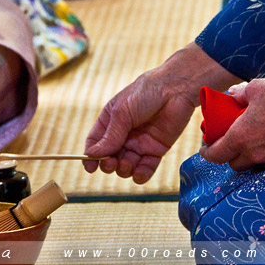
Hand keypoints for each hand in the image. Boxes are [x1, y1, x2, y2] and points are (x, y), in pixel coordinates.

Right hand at [83, 69, 198, 183]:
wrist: (175, 90)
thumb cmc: (145, 93)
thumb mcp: (122, 113)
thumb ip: (110, 136)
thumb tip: (92, 155)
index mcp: (111, 121)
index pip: (96, 142)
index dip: (91, 156)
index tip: (89, 167)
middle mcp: (123, 134)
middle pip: (110, 157)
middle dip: (108, 164)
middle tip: (111, 163)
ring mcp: (139, 143)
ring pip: (126, 166)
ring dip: (124, 170)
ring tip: (127, 163)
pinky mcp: (156, 150)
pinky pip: (146, 168)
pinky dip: (141, 175)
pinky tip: (138, 173)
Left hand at [199, 76, 264, 171]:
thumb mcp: (257, 88)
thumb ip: (241, 94)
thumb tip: (232, 95)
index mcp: (241, 137)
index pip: (217, 155)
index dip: (207, 152)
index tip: (205, 147)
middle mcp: (256, 153)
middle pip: (235, 164)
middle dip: (229, 156)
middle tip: (229, 142)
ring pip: (254, 166)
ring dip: (249, 158)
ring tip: (251, 143)